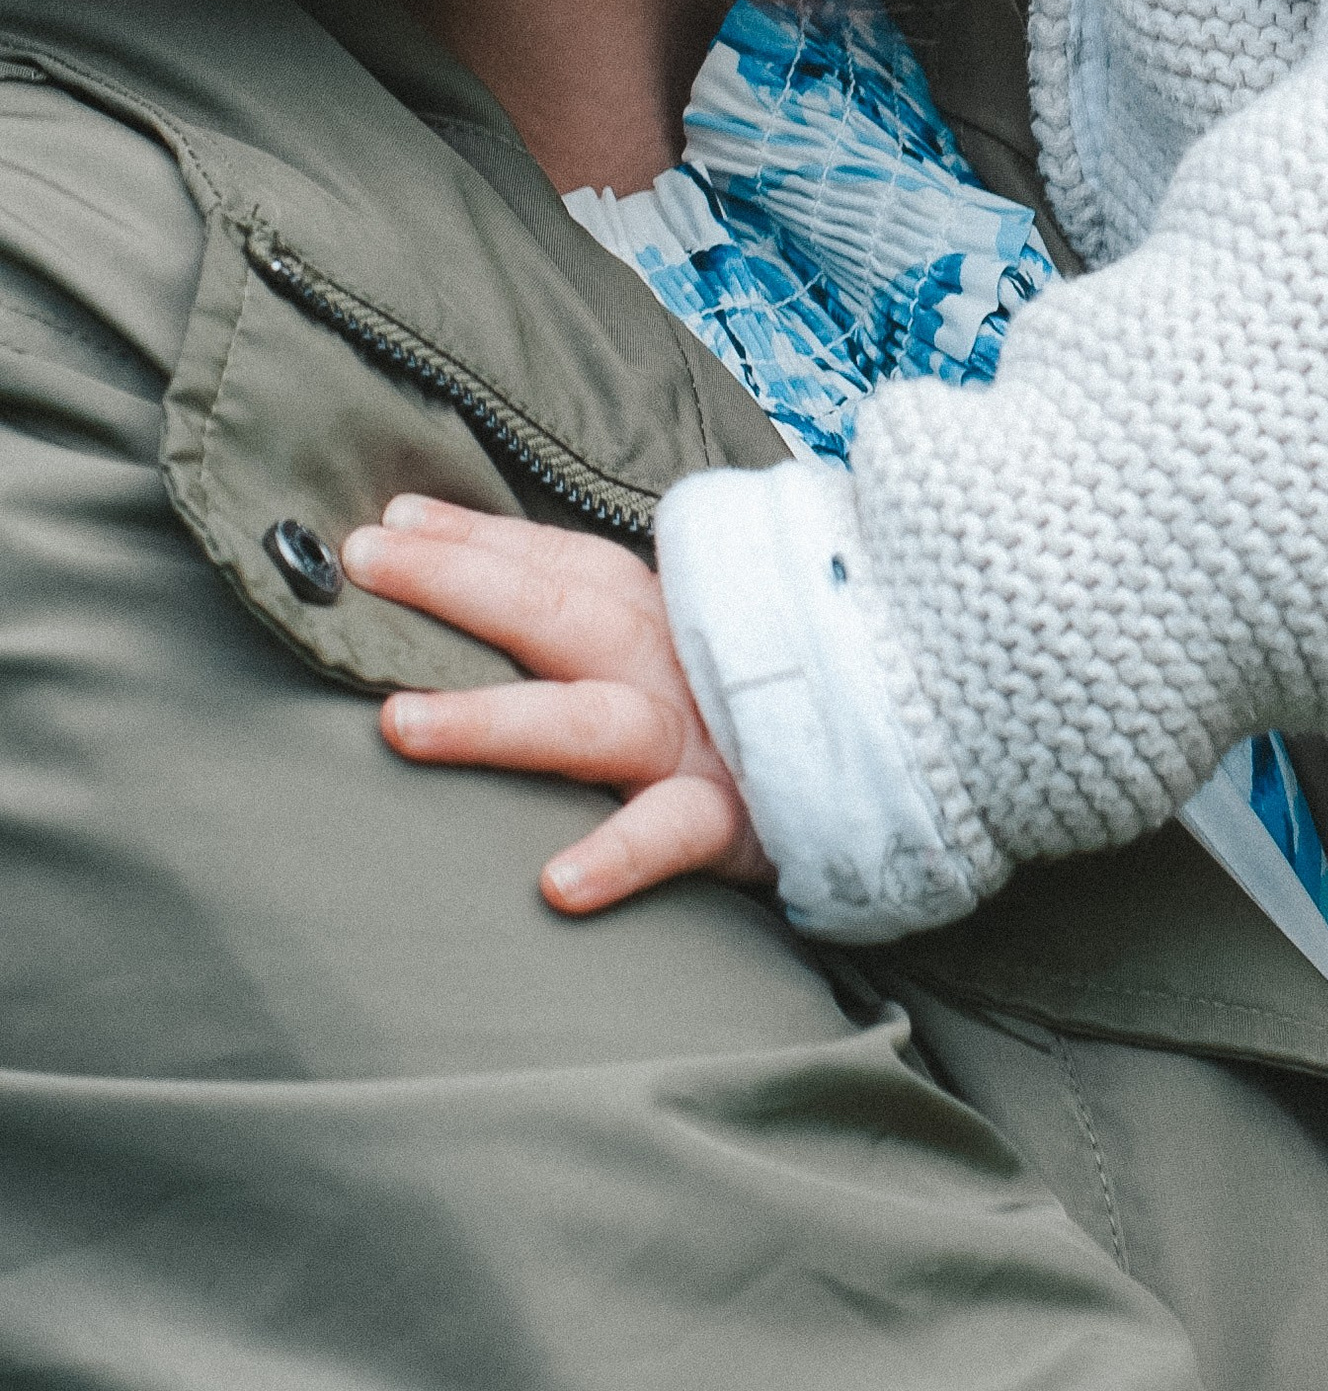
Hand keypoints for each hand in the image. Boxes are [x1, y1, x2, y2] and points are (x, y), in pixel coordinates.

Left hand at [342, 494, 771, 915]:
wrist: (885, 753)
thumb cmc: (748, 705)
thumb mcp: (680, 644)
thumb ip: (596, 617)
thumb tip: (475, 583)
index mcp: (654, 613)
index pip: (552, 560)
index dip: (469, 536)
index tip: (384, 522)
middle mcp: (669, 659)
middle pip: (556, 609)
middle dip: (457, 580)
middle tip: (365, 561)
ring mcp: (700, 736)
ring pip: (590, 720)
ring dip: (494, 720)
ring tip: (399, 724)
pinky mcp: (736, 816)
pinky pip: (674, 833)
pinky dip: (620, 853)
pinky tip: (556, 883)